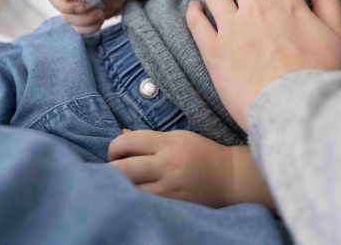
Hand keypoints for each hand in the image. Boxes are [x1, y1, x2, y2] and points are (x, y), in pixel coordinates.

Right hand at [47, 0, 132, 33]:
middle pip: (57, 3)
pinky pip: (79, 28)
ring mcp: (70, 7)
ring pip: (69, 18)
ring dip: (86, 18)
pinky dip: (91, 26)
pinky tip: (100, 18)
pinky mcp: (78, 20)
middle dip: (71, 8)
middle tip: (85, 6)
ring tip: (101, 12)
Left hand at [108, 129, 274, 208]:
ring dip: (121, 187)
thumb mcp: (177, 137)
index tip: (114, 152)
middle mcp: (167, 166)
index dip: (115, 146)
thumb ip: (148, 138)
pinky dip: (136, 198)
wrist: (230, 178)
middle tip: (111, 170)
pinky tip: (135, 195)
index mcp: (168, 144)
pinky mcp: (173, 206)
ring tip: (122, 183)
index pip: (130, 141)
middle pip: (123, 169)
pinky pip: (145, 203)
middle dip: (110, 169)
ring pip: (131, 191)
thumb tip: (121, 134)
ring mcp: (170, 189)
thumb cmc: (201, 153)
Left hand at [186, 0, 340, 130]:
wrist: (293, 109)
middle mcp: (256, 8)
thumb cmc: (320, 76)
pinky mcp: (213, 50)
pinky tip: (193, 8)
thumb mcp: (338, 36)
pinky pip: (196, 22)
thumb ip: (328, 4)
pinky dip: (193, 11)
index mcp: (287, 2)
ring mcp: (231, 28)